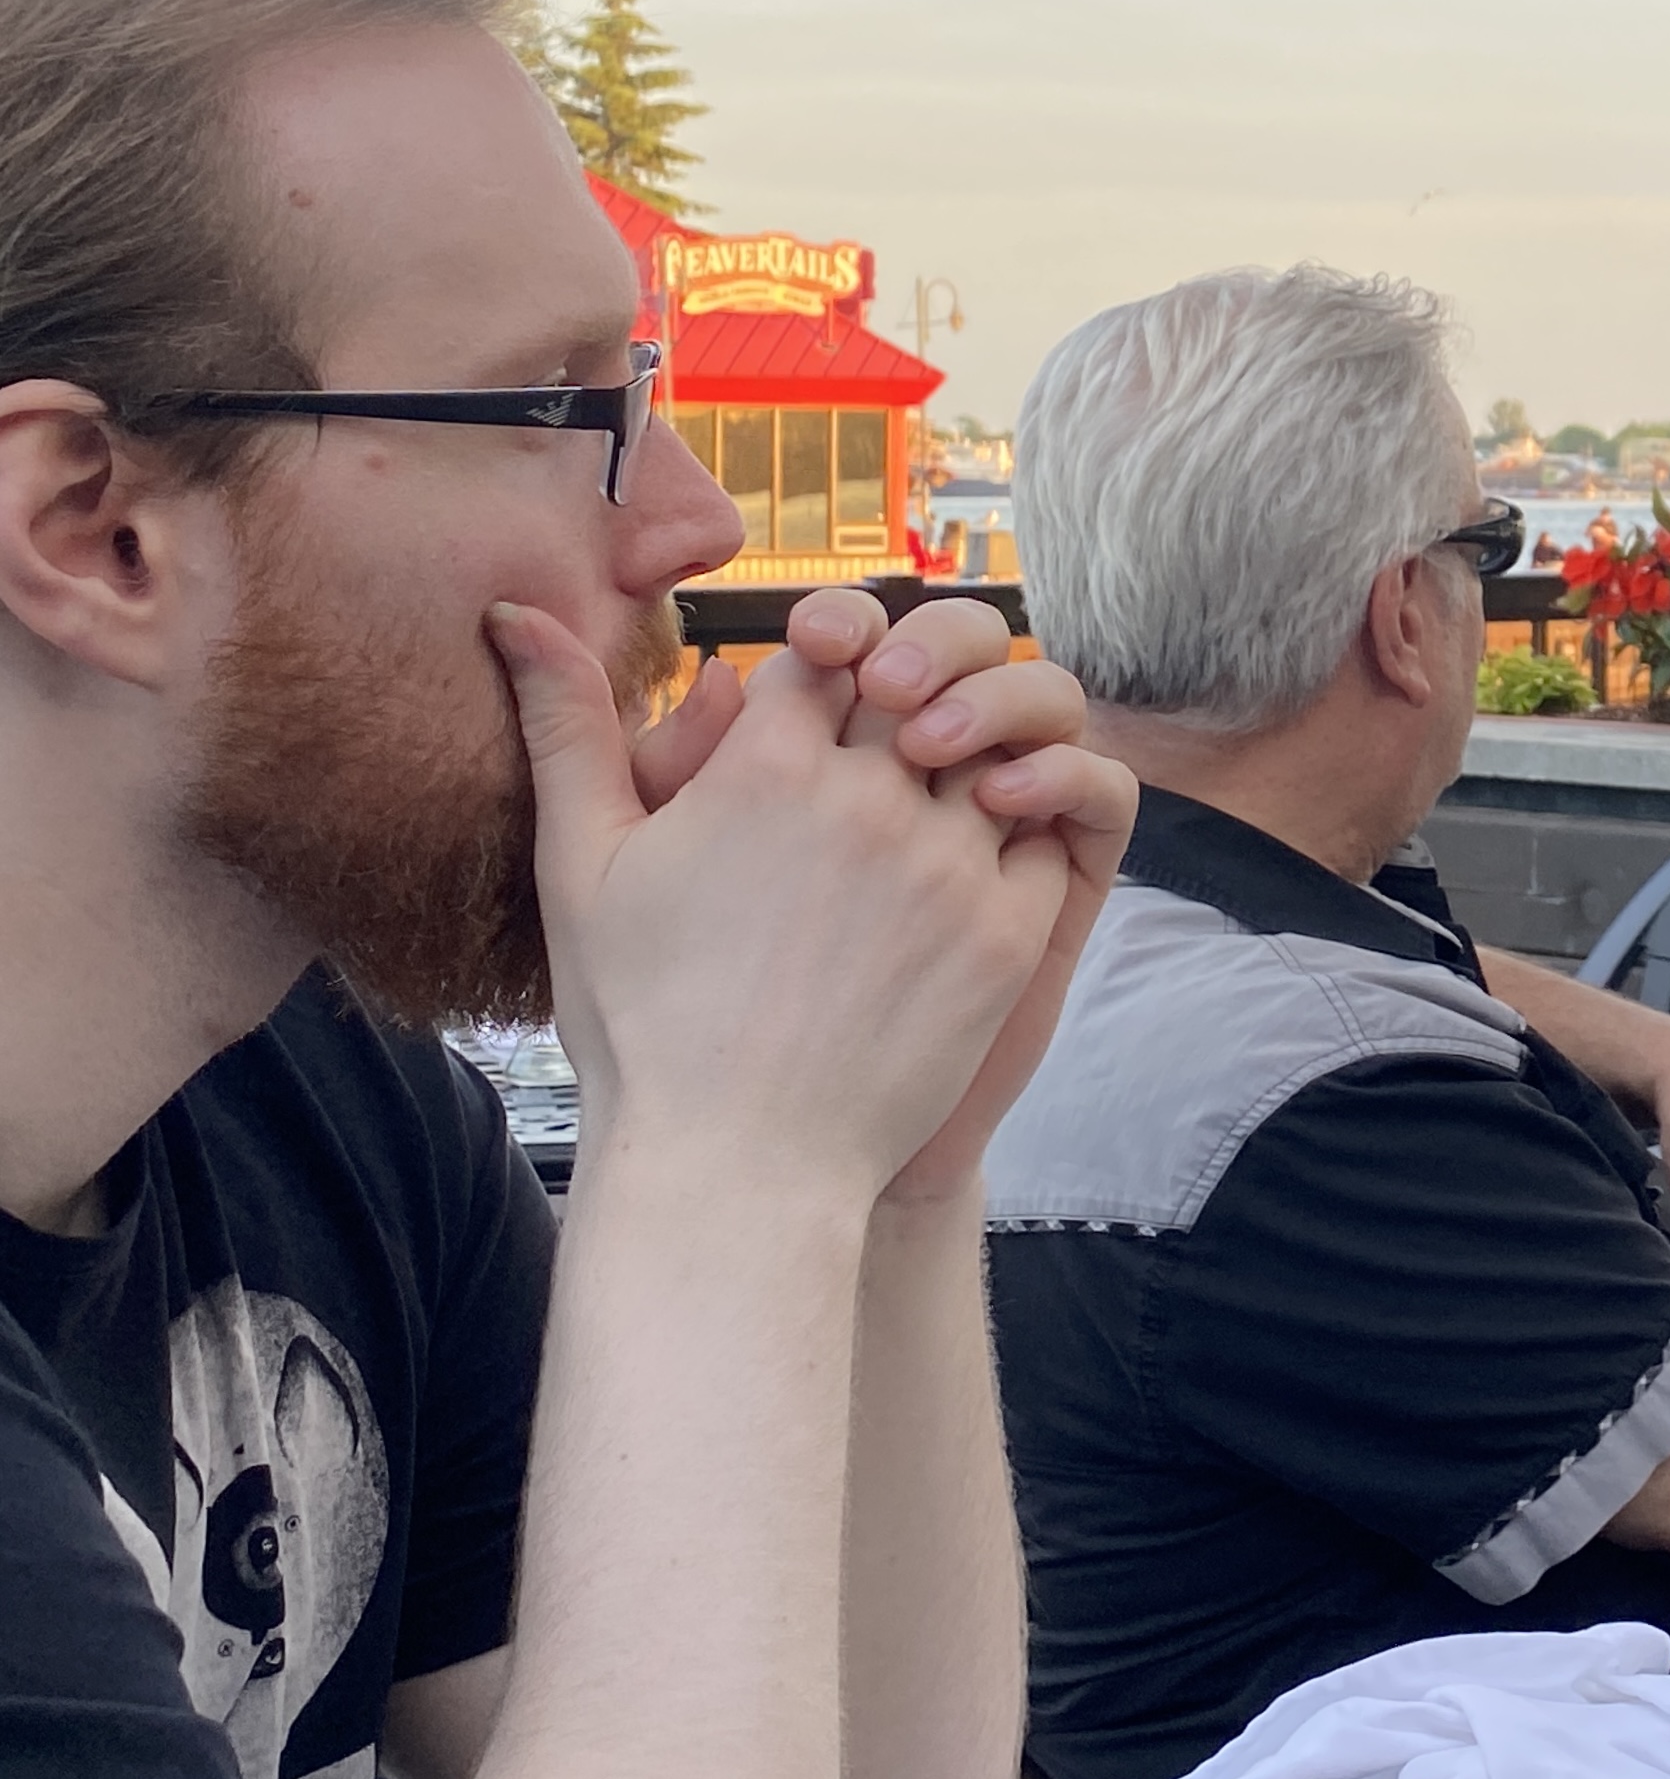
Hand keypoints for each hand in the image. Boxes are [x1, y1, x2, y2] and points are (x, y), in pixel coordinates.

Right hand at [494, 598, 1117, 1209]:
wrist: (736, 1167)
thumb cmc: (643, 1022)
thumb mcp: (581, 865)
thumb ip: (567, 725)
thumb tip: (515, 611)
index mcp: (763, 767)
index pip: (828, 648)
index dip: (827, 663)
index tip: (819, 707)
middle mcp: (866, 799)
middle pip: (920, 682)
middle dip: (909, 695)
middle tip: (888, 741)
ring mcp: (946, 863)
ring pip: (993, 749)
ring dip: (969, 759)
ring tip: (933, 799)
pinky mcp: (1008, 930)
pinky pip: (1046, 832)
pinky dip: (1023, 828)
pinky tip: (977, 857)